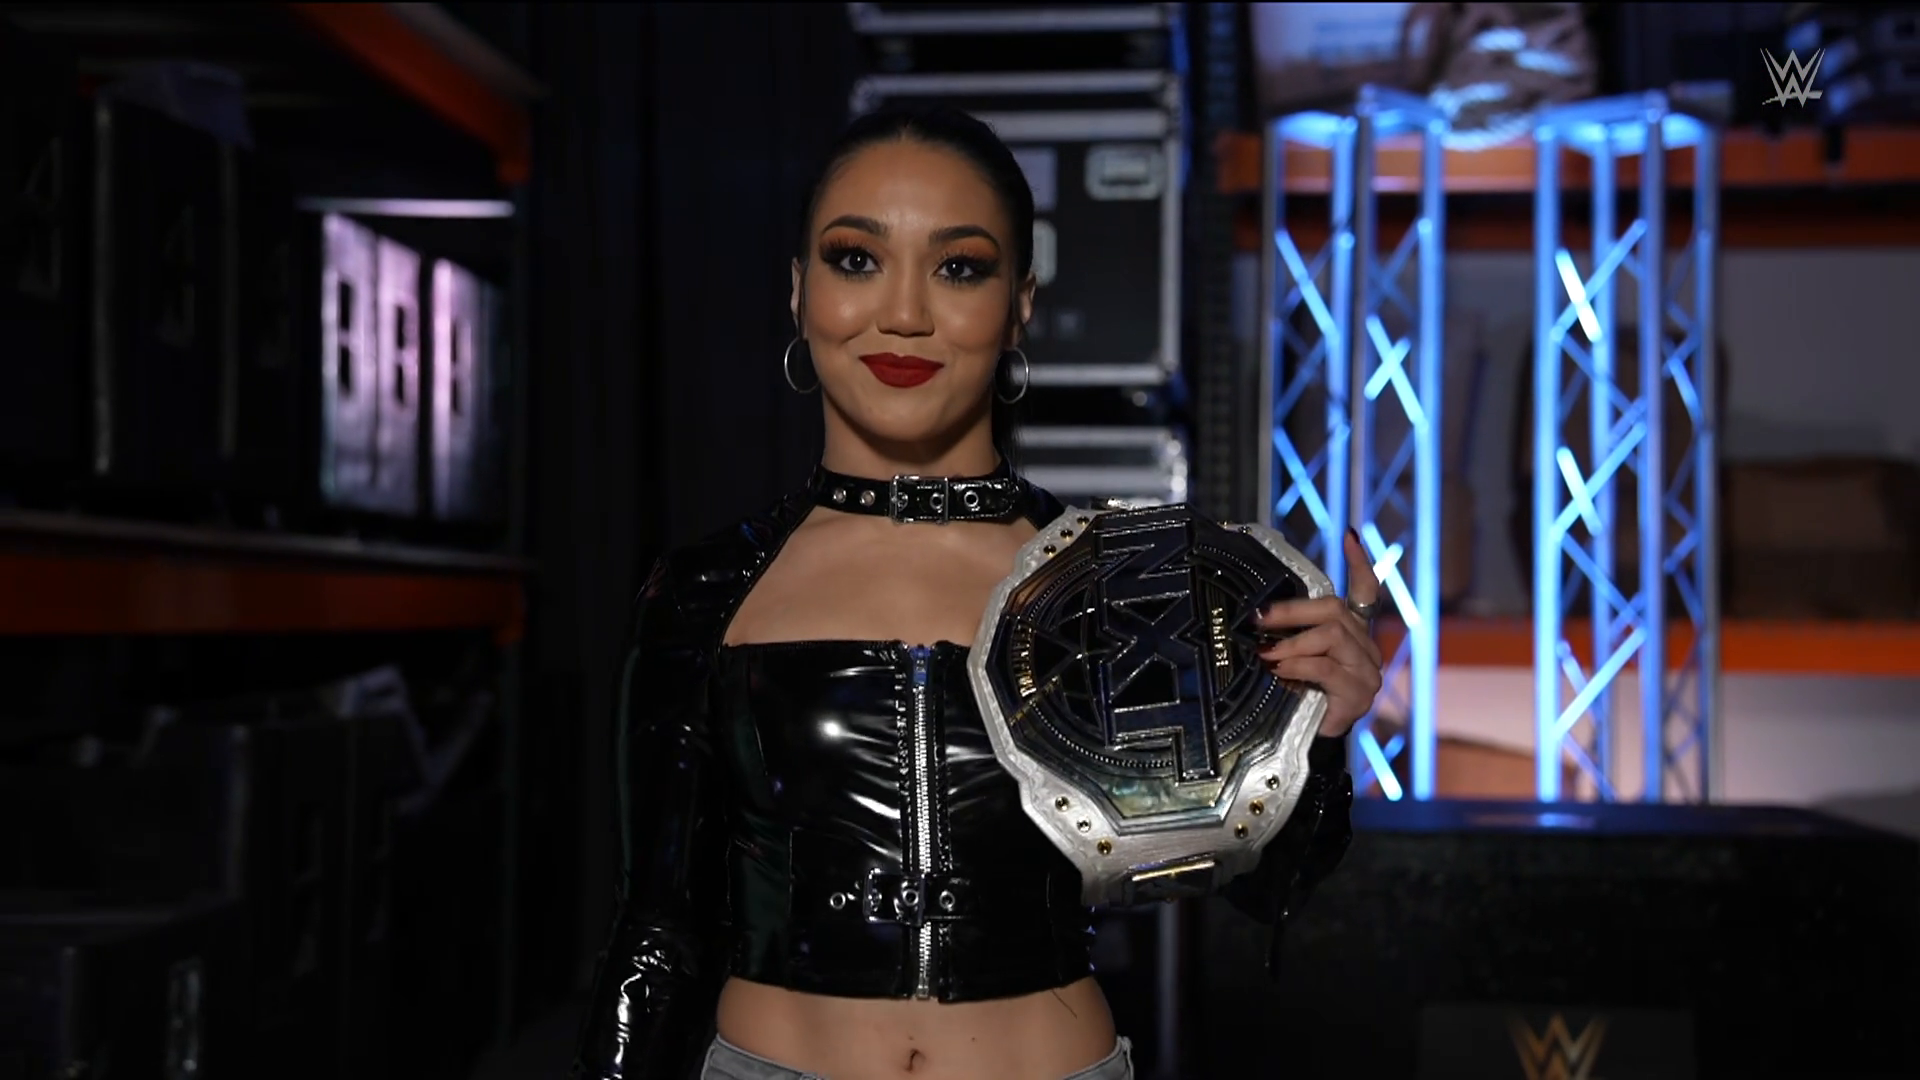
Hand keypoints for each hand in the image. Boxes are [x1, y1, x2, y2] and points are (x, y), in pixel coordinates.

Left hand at [1254, 529, 1384, 737]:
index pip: (1366, 591)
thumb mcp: (1291, 657)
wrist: (1306, 743)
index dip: (1361, 563)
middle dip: (1293, 611)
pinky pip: (1328, 667)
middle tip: (1259, 618)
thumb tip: (1254, 612)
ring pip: (1332, 636)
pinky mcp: (1358, 693)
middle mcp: (1365, 647)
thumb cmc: (1297, 694)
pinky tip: (1281, 671)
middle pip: (1336, 610)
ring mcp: (1366, 670)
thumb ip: (1288, 634)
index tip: (1351, 535)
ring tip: (1267, 653)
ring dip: (1293, 642)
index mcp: (1352, 633)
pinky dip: (1299, 665)